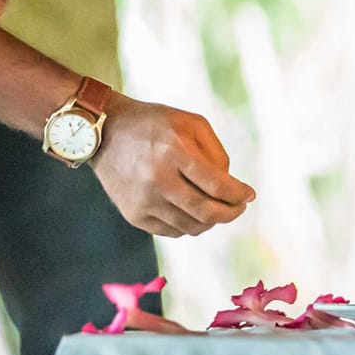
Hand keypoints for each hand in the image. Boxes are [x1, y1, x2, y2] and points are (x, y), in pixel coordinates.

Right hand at [91, 96, 254, 237]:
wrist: (105, 132)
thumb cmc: (154, 124)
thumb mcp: (189, 122)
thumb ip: (216, 152)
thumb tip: (230, 187)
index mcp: (174, 151)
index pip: (217, 186)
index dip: (239, 194)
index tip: (249, 195)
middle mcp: (158, 180)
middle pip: (207, 213)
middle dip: (230, 213)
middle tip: (239, 208)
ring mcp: (144, 201)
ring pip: (191, 227)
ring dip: (210, 221)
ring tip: (215, 208)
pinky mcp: (133, 215)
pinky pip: (172, 231)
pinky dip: (188, 225)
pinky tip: (191, 210)